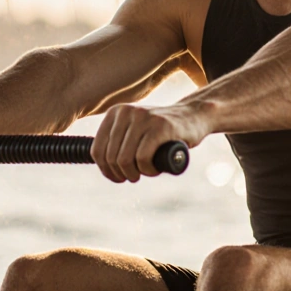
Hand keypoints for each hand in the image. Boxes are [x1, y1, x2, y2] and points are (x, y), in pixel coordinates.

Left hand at [90, 103, 206, 182]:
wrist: (193, 116)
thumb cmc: (161, 131)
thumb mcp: (134, 130)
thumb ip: (118, 141)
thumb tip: (104, 165)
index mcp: (115, 113)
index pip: (97, 150)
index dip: (106, 170)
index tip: (118, 178)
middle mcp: (126, 112)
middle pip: (111, 157)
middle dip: (122, 174)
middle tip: (135, 177)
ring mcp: (143, 118)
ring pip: (124, 159)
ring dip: (135, 174)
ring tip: (147, 172)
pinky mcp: (160, 126)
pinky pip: (142, 158)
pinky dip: (148, 170)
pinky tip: (155, 169)